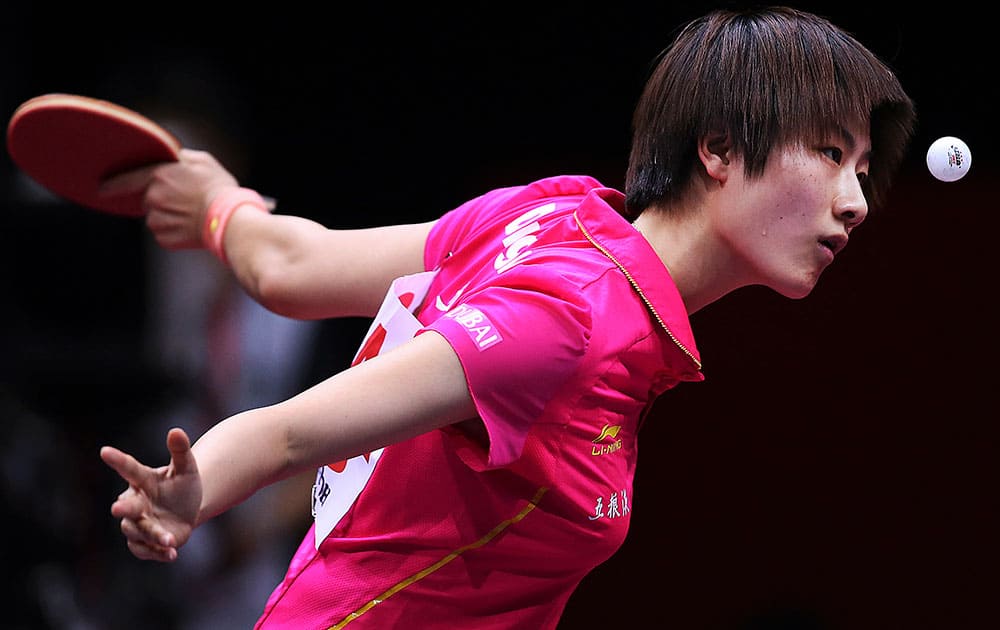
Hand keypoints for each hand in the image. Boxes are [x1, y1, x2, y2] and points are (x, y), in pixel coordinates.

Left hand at [99, 149, 238, 250]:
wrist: (231, 221)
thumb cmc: (220, 188)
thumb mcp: (202, 161)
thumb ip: (180, 157)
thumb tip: (171, 156)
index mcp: (159, 176)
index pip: (127, 179)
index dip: (112, 184)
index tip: (101, 188)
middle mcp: (154, 198)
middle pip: (147, 199)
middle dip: (160, 198)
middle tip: (183, 199)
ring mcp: (158, 221)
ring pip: (155, 217)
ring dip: (167, 215)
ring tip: (191, 214)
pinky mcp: (165, 239)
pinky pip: (163, 233)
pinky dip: (174, 230)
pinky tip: (191, 226)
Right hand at [100, 427, 202, 561]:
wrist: (188, 510)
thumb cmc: (182, 485)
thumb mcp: (186, 468)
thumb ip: (180, 451)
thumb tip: (176, 430)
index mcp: (143, 480)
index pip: (129, 468)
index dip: (117, 460)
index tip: (105, 451)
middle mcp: (136, 502)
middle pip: (126, 506)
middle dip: (123, 508)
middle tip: (118, 508)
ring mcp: (138, 524)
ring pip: (138, 531)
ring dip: (152, 535)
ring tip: (169, 540)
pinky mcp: (144, 543)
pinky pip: (145, 550)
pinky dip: (158, 553)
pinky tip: (172, 553)